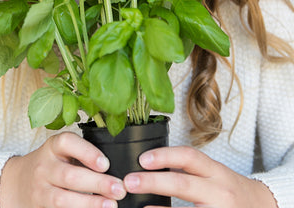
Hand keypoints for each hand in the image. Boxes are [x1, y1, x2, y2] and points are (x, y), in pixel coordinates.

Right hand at [0, 132, 125, 207]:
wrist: (17, 182)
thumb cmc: (50, 164)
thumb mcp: (60, 152)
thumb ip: (81, 154)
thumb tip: (113, 166)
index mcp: (52, 147)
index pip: (67, 143)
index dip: (87, 152)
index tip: (106, 164)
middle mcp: (43, 167)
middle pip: (69, 175)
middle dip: (97, 183)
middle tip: (119, 188)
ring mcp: (40, 190)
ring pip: (62, 199)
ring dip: (89, 203)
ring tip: (111, 205)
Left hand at [123, 146, 276, 207]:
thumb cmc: (228, 189)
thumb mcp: (212, 173)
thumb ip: (187, 170)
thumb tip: (148, 166)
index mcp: (215, 171)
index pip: (189, 157)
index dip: (164, 155)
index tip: (142, 159)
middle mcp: (219, 191)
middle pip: (182, 183)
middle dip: (153, 182)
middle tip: (128, 181)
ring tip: (136, 204)